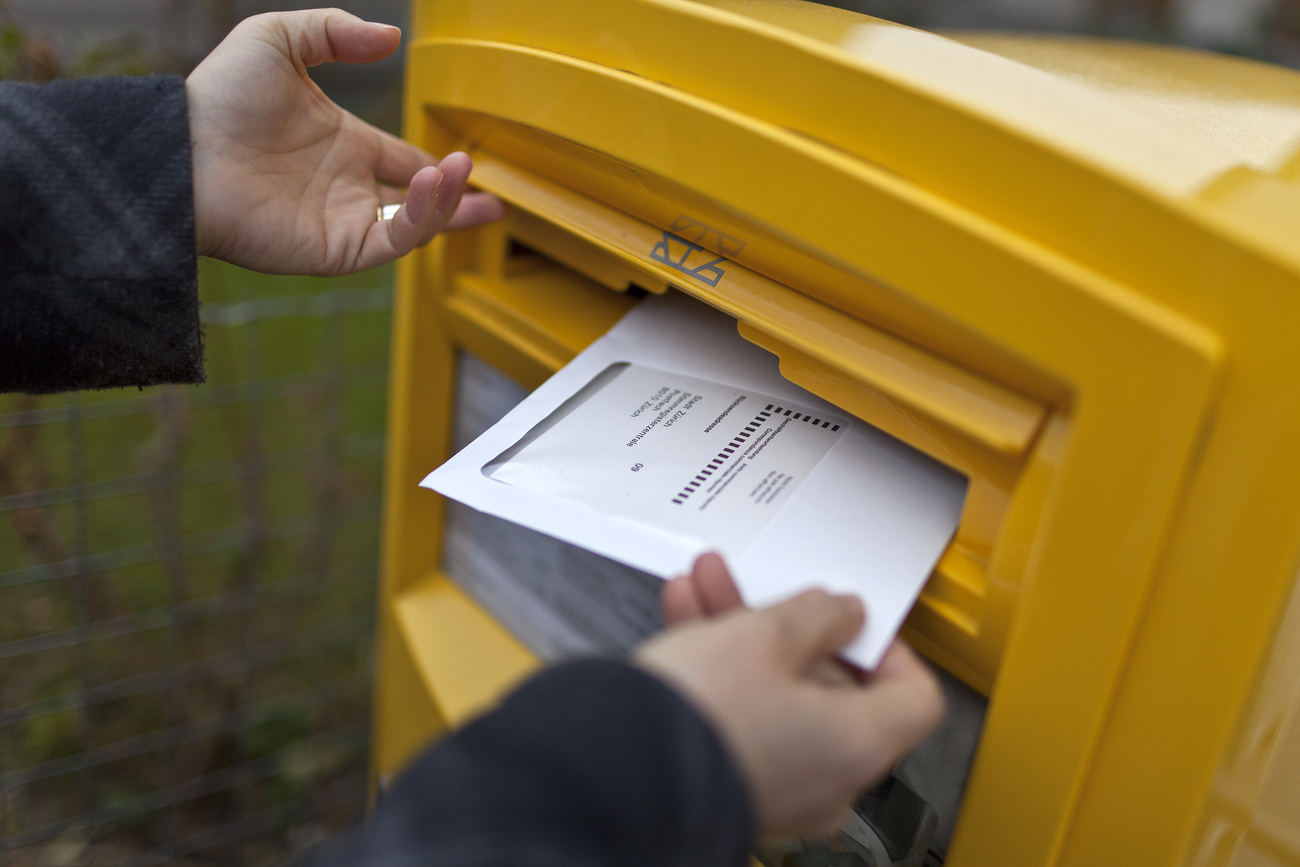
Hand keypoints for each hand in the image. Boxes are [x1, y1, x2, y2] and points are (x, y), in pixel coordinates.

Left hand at [186, 9, 505, 274]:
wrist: (184, 149)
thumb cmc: (219, 97)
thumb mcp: (279, 39)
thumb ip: (334, 32)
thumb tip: (390, 41)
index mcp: (343, 146)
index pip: (404, 162)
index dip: (438, 167)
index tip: (468, 163)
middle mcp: (347, 189)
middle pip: (419, 204)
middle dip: (457, 203)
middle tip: (493, 201)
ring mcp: (343, 222)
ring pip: (414, 224)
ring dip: (446, 203)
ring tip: (462, 174)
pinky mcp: (336, 250)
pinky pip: (394, 242)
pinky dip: (421, 219)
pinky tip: (432, 185)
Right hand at [637, 554, 943, 837]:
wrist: (617, 773)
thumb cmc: (700, 717)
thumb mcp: (765, 635)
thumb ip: (816, 615)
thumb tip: (841, 613)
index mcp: (857, 745)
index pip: (912, 695)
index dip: (885, 645)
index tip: (850, 617)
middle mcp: (826, 778)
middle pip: (830, 688)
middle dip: (787, 625)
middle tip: (759, 588)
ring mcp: (777, 787)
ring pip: (774, 695)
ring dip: (743, 634)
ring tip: (707, 584)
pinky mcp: (729, 783)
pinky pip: (740, 717)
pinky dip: (720, 669)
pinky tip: (685, 616)